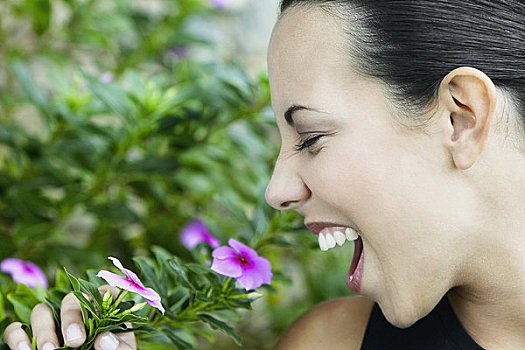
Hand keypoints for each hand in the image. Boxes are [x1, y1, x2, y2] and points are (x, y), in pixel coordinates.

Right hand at [3, 286, 136, 349]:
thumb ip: (119, 347)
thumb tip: (104, 339)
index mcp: (105, 312)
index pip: (105, 292)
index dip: (103, 297)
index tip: (100, 320)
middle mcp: (78, 313)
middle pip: (70, 300)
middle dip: (71, 318)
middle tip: (76, 342)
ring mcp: (53, 325)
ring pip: (41, 310)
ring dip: (43, 328)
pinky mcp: (32, 338)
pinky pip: (17, 329)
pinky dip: (17, 336)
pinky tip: (25, 349)